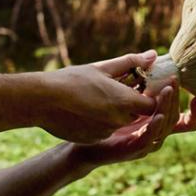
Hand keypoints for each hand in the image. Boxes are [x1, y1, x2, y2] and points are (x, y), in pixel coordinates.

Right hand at [39, 51, 159, 143]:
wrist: (43, 100)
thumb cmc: (72, 80)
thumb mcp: (101, 67)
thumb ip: (131, 62)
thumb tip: (152, 55)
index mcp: (125, 101)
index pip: (152, 104)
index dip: (147, 95)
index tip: (138, 85)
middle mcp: (118, 120)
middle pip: (135, 114)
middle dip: (129, 103)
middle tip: (114, 88)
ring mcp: (105, 132)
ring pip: (118, 123)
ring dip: (113, 112)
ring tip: (95, 97)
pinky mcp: (92, 140)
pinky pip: (103, 131)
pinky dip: (99, 122)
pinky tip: (83, 109)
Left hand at [73, 78, 195, 167]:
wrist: (83, 141)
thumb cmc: (103, 115)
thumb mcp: (122, 91)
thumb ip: (139, 76)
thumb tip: (153, 55)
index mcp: (156, 122)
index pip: (185, 120)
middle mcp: (153, 134)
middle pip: (175, 120)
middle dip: (175, 100)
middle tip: (174, 82)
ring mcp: (144, 143)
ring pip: (164, 129)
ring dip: (167, 110)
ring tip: (167, 92)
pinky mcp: (131, 150)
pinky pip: (147, 140)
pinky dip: (154, 128)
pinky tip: (156, 116)